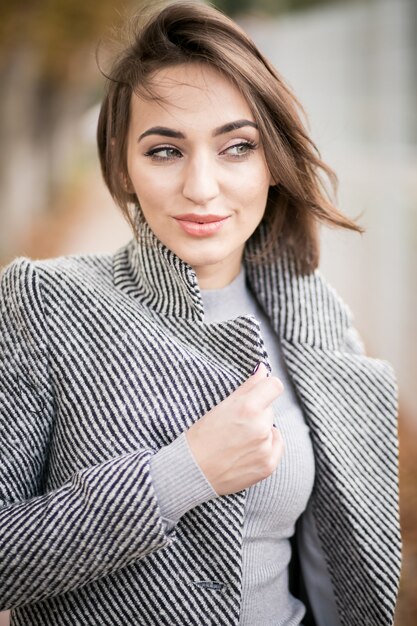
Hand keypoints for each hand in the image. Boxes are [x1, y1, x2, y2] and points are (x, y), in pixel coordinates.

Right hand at [185, 363, 283, 495]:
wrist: (193, 472)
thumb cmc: (201, 437)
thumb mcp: (220, 406)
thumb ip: (247, 387)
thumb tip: (263, 370)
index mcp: (247, 408)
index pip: (274, 385)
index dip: (266, 386)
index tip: (258, 391)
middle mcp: (260, 427)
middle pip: (270, 408)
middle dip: (257, 411)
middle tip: (236, 422)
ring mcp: (265, 448)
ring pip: (271, 427)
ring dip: (261, 429)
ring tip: (238, 439)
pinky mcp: (268, 465)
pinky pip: (276, 444)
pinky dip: (266, 445)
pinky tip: (247, 449)